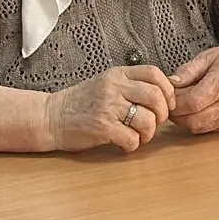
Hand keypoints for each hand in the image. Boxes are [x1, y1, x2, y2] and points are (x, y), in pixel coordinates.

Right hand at [45, 65, 176, 152]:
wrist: (50, 117)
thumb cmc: (80, 103)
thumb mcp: (106, 84)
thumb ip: (130, 85)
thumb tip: (162, 94)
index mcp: (117, 75)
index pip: (154, 73)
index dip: (167, 89)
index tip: (166, 103)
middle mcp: (114, 88)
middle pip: (156, 96)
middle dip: (162, 114)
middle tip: (155, 122)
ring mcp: (108, 107)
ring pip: (147, 120)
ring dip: (148, 133)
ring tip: (138, 136)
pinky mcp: (102, 127)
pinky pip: (132, 138)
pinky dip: (133, 145)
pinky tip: (124, 144)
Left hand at [170, 42, 218, 133]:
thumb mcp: (208, 56)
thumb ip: (188, 70)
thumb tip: (170, 83)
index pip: (192, 103)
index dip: (175, 104)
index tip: (169, 97)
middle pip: (193, 121)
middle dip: (177, 115)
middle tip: (171, 103)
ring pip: (199, 128)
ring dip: (185, 120)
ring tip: (183, 106)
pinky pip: (207, 129)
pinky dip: (196, 122)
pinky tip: (196, 110)